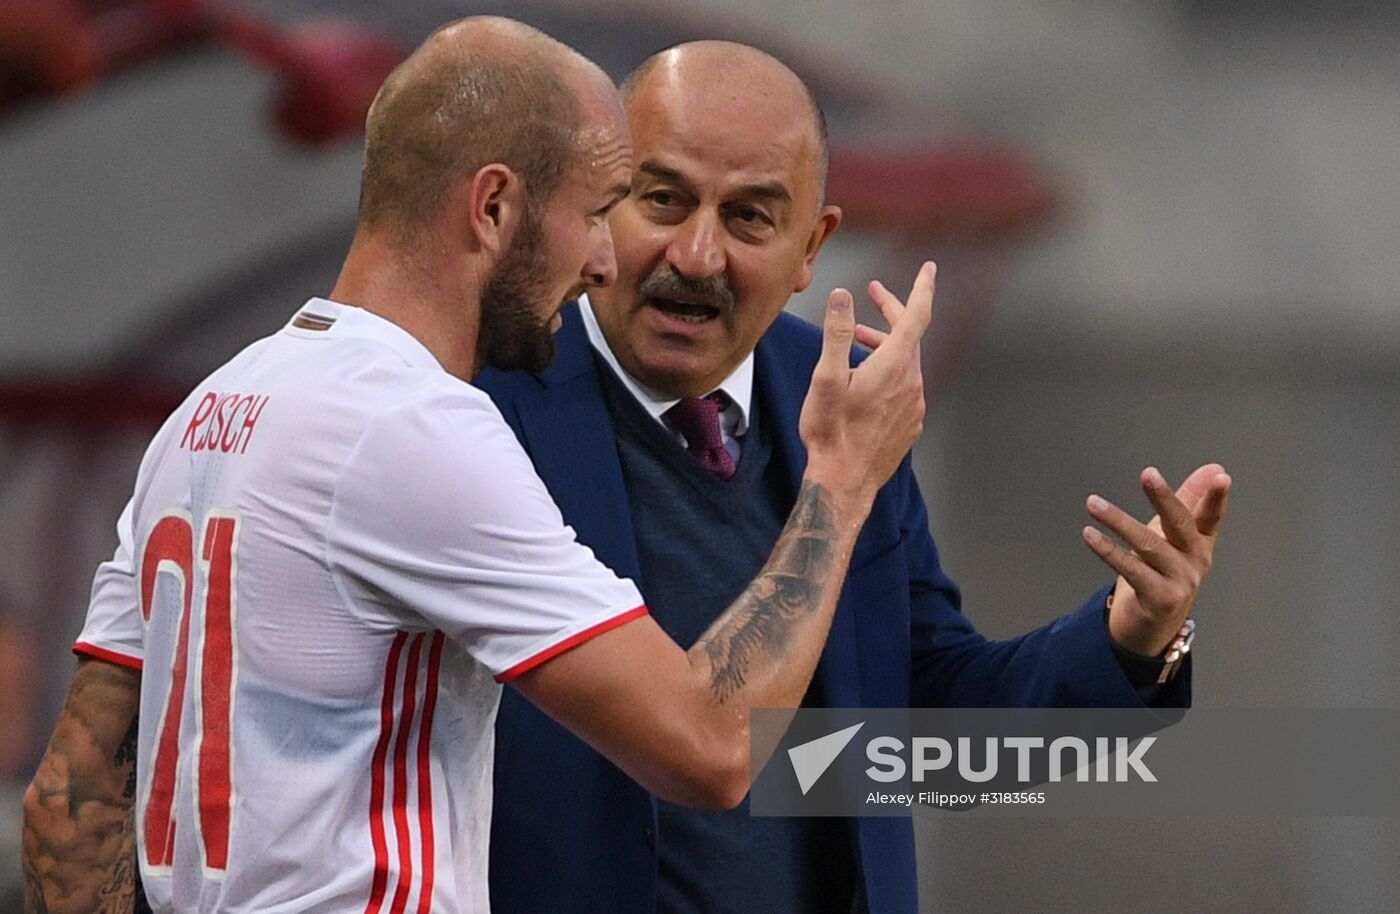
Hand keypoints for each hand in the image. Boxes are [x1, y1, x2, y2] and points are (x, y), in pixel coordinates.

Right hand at [799, 262, 934, 516]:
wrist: (844, 482)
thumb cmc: (831, 431)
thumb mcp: (826, 377)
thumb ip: (837, 332)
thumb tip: (843, 295)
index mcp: (894, 365)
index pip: (917, 315)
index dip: (922, 288)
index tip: (928, 269)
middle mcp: (912, 383)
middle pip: (909, 336)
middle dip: (892, 312)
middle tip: (873, 294)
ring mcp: (915, 406)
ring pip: (906, 362)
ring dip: (886, 345)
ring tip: (857, 341)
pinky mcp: (910, 424)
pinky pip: (905, 387)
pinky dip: (889, 372)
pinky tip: (866, 382)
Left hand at [1082, 463, 1230, 655]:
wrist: (1152, 627)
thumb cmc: (1161, 574)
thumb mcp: (1174, 537)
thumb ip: (1189, 502)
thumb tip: (1212, 468)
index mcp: (1201, 543)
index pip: (1211, 516)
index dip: (1216, 497)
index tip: (1221, 477)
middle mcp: (1196, 562)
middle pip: (1179, 524)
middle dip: (1164, 498)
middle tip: (1149, 474)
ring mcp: (1180, 582)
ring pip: (1148, 544)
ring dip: (1118, 521)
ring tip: (1093, 503)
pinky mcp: (1159, 599)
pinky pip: (1130, 569)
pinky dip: (1108, 550)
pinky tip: (1090, 534)